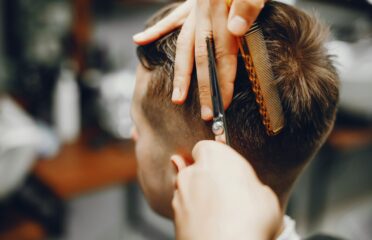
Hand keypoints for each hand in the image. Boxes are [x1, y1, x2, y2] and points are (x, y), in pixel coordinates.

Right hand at [133, 0, 265, 119]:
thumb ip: (249, 2)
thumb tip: (235, 28)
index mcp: (221, 9)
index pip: (222, 51)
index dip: (223, 79)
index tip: (222, 103)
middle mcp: (204, 12)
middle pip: (201, 56)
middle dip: (203, 87)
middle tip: (204, 113)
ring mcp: (195, 8)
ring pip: (185, 45)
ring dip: (182, 72)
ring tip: (177, 96)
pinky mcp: (193, 3)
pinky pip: (172, 17)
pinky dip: (157, 30)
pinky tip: (139, 40)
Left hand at [172, 141, 281, 239]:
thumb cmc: (249, 220)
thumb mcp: (265, 195)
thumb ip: (249, 184)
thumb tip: (251, 190)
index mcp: (214, 156)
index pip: (207, 147)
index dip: (218, 158)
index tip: (229, 168)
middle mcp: (192, 172)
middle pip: (197, 168)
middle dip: (208, 177)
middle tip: (228, 192)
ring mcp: (180, 194)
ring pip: (189, 189)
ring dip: (200, 196)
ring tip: (222, 213)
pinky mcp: (174, 216)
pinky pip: (185, 208)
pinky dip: (193, 212)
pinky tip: (210, 223)